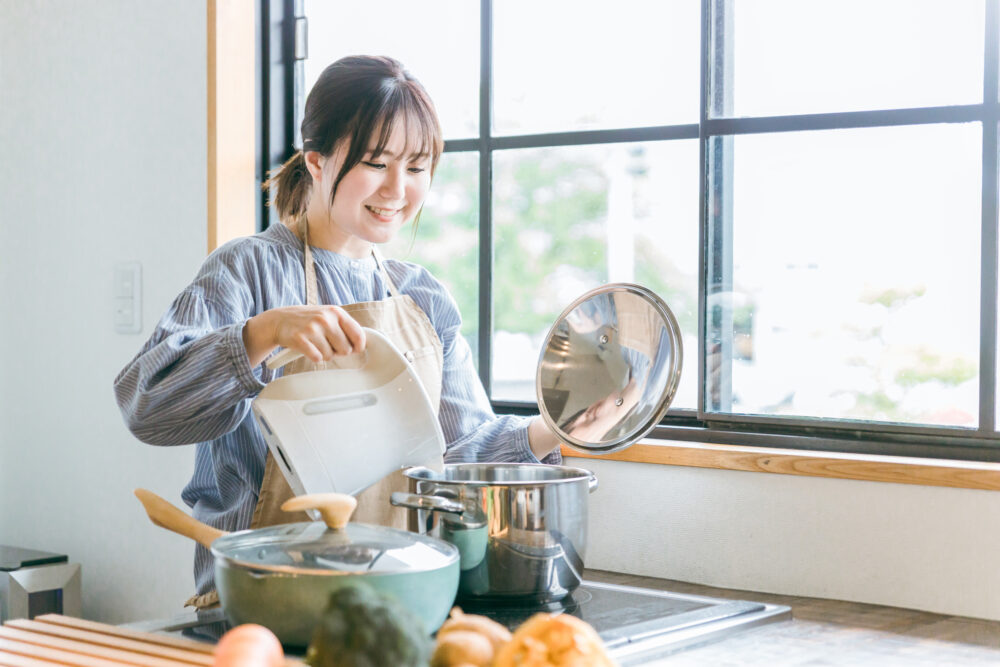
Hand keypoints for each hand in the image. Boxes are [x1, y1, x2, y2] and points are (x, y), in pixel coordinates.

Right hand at [242, 305, 365, 367]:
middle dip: (338, 351)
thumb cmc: (310, 320)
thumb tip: (361, 346)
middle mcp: (326, 319)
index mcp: (336, 312)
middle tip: (328, 344)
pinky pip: (317, 358)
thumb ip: (345, 328)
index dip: (358, 346)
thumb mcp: (329, 316)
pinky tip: (308, 348)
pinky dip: (314, 356)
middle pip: (346, 349)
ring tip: (316, 344)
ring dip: (324, 354)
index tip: (354, 349)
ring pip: (330, 355)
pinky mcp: (300, 339)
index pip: (358, 335)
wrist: (280, 320)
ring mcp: (312, 328)